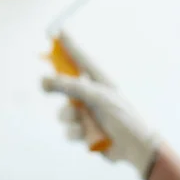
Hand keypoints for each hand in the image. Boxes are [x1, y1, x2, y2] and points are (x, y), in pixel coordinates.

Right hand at [41, 38, 159, 179]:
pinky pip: (69, 129)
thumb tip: (45, 80)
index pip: (81, 58)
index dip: (69, 45)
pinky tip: (88, 136)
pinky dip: (76, 132)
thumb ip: (71, 86)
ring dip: (69, 116)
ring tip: (81, 121)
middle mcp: (92, 94)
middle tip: (43, 83)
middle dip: (56, 86)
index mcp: (100, 80)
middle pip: (66, 84)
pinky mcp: (85, 131)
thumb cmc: (123, 116)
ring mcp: (88, 113)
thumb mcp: (97, 96)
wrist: (136, 148)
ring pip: (64, 110)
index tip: (57, 32)